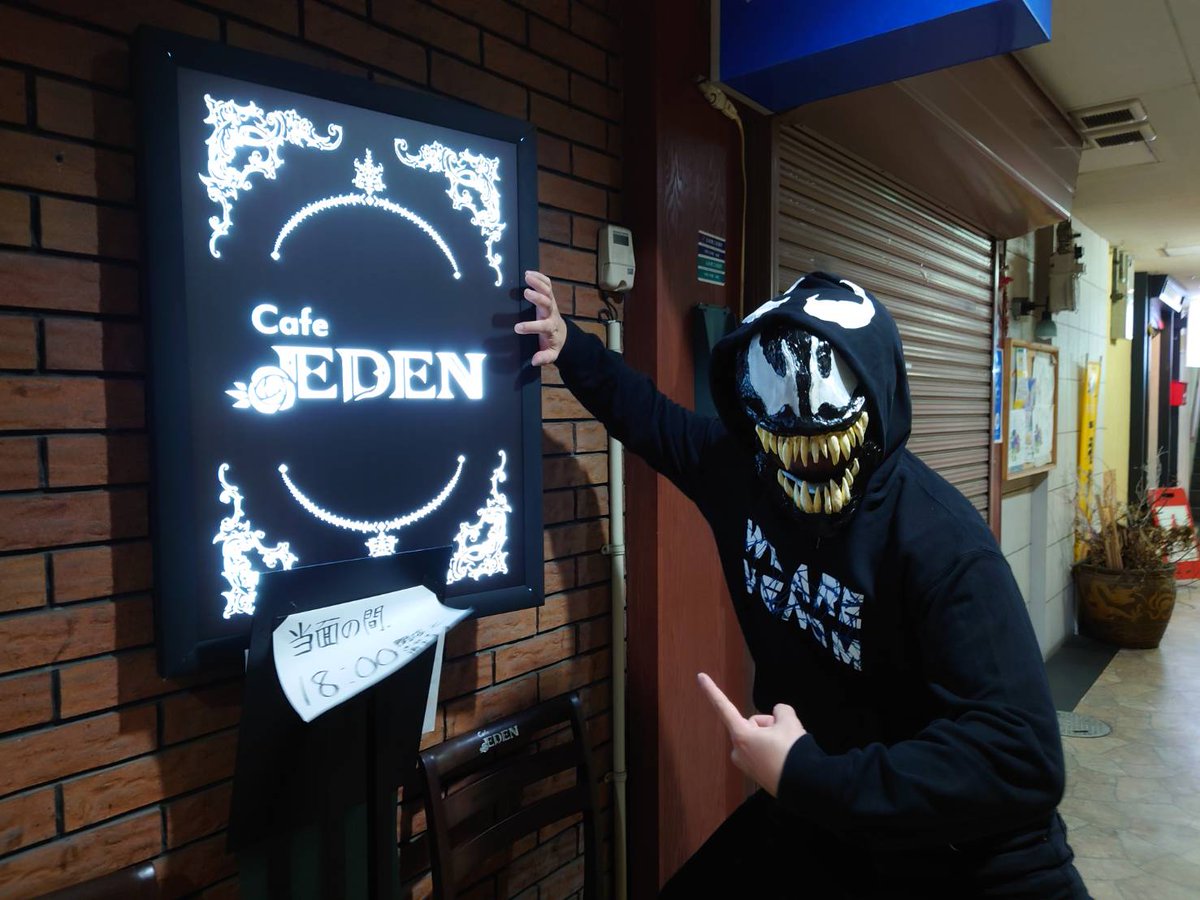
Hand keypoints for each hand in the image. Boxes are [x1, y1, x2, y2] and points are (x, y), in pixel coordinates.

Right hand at [516, 270, 566, 365]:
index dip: (531, 327)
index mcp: (550, 327)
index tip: (517, 328)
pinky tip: (529, 272)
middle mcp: (551, 313)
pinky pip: (547, 285)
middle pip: (547, 304)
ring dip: (538, 283)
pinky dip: (540, 277)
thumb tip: (535, 361)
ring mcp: (551, 303)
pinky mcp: (550, 297)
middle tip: (526, 293)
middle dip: (538, 298)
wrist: (562, 333)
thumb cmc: (553, 343)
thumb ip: (544, 357)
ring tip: (527, 276)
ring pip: (548, 291)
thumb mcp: (551, 353)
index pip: (542, 326)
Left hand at [697, 672, 806, 796]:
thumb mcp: (790, 721)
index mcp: (741, 735)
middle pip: (754, 724)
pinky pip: (763, 752)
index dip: (712, 690)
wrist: (804, 786)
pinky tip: (785, 758)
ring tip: (789, 750)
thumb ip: (781, 711)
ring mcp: (745, 764)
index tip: (700, 676)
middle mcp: (738, 750)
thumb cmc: (792, 753)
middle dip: (770, 725)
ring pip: (760, 738)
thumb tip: (778, 715)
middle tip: (786, 736)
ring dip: (773, 739)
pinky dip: (773, 751)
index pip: (723, 706)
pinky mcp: (755, 774)